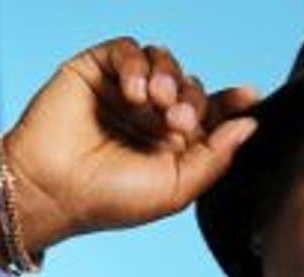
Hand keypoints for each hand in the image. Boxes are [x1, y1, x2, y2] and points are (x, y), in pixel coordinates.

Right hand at [2, 38, 260, 247]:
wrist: (52, 191)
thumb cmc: (110, 199)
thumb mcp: (176, 188)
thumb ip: (216, 157)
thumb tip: (251, 124)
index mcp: (172, 143)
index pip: (210, 113)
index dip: (230, 102)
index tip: (249, 96)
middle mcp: (150, 115)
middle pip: (190, 84)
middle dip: (193, 99)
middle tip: (178, 122)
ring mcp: (122, 91)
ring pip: (163, 61)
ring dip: (169, 77)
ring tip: (157, 104)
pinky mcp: (95, 70)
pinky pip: (128, 49)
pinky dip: (136, 65)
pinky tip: (133, 93)